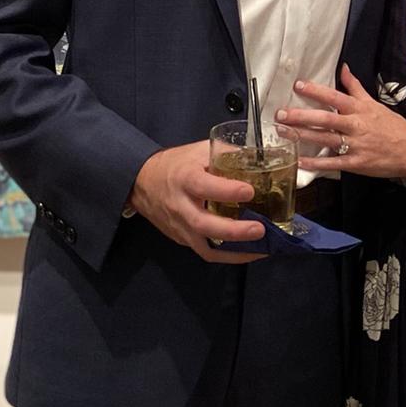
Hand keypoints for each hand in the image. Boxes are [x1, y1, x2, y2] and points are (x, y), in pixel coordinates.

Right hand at [129, 141, 266, 261]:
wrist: (143, 182)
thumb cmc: (176, 165)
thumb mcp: (198, 151)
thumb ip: (226, 154)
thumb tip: (259, 158)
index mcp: (185, 178)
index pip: (204, 187)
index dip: (227, 191)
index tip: (249, 191)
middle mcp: (180, 206)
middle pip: (204, 224)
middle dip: (234, 231)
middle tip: (259, 229)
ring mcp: (180, 227)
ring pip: (205, 247)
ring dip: (236, 251)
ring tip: (262, 247)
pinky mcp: (182, 239)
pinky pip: (206, 252)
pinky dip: (229, 256)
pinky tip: (249, 252)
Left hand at [276, 66, 405, 180]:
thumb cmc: (393, 126)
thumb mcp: (375, 103)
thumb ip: (356, 87)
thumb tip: (343, 67)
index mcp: (360, 109)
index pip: (335, 97)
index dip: (316, 91)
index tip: (298, 85)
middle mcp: (356, 126)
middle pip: (325, 119)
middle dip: (301, 116)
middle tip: (280, 114)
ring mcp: (355, 145)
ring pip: (325, 139)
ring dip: (302, 136)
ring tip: (282, 133)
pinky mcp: (356, 164)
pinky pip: (333, 163)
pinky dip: (315, 163)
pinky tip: (298, 161)